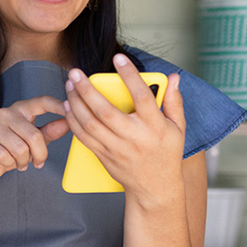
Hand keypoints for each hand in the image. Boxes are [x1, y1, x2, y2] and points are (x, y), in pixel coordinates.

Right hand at [0, 96, 68, 185]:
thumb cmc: (10, 150)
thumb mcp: (33, 141)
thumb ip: (50, 131)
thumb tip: (69, 122)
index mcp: (20, 109)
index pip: (42, 102)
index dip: (58, 105)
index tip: (71, 108)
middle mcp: (5, 113)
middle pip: (33, 135)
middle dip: (40, 154)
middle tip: (38, 163)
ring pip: (19, 148)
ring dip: (24, 161)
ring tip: (20, 163)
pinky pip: (4, 156)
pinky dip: (10, 164)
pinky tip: (7, 163)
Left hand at [64, 53, 185, 209]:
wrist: (155, 188)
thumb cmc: (166, 154)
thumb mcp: (178, 128)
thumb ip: (174, 101)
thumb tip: (173, 77)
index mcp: (155, 127)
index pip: (142, 97)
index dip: (129, 76)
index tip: (118, 58)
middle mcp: (134, 138)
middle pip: (106, 111)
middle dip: (87, 90)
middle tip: (76, 72)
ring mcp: (117, 149)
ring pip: (90, 124)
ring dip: (76, 103)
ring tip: (69, 85)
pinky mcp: (104, 156)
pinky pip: (84, 137)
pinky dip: (73, 121)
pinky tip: (68, 106)